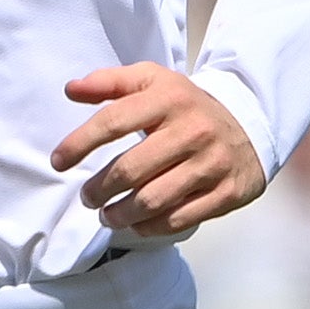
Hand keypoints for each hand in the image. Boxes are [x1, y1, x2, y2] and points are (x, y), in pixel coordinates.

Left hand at [52, 65, 268, 239]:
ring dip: (119, 214)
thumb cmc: (186, 106)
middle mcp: (193, 130)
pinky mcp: (226, 192)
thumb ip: (110, 82)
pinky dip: (149, 227)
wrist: (250, 124)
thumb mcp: (153, 81)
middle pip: (130, 170)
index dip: (79, 144)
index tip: (59, 161)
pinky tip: (137, 222)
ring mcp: (212, 163)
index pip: (113, 122)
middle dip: (98, 189)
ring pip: (152, 200)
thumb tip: (71, 89)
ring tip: (106, 214)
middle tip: (88, 196)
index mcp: (170, 99)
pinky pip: (178, 219)